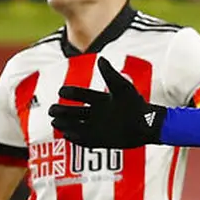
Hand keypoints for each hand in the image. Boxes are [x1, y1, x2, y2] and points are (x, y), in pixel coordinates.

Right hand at [51, 58, 165, 148]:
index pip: (81, 95)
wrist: (149, 124)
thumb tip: (100, 59)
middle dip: (62, 111)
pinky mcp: (102, 141)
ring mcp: (99, 128)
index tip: (61, 91)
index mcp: (101, 100)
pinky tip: (67, 135)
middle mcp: (97, 114)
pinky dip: (76, 139)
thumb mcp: (122, 88)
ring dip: (65, 125)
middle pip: (74, 112)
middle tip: (51, 110)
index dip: (70, 93)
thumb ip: (110, 75)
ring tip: (55, 122)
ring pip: (76, 126)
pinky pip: (85, 141)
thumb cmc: (136, 104)